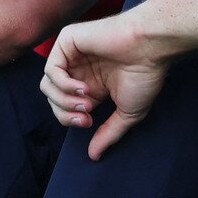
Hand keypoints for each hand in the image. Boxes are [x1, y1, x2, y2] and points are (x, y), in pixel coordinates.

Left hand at [41, 11, 172, 159]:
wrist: (150, 48)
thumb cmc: (144, 75)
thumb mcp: (127, 112)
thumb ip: (108, 133)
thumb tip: (93, 156)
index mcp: (88, 85)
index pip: (62, 107)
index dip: (70, 119)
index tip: (90, 122)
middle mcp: (76, 70)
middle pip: (51, 98)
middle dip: (65, 112)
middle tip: (87, 115)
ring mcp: (70, 55)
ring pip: (47, 85)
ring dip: (64, 100)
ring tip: (87, 101)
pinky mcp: (66, 42)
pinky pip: (51, 70)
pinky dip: (63, 84)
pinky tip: (83, 87)